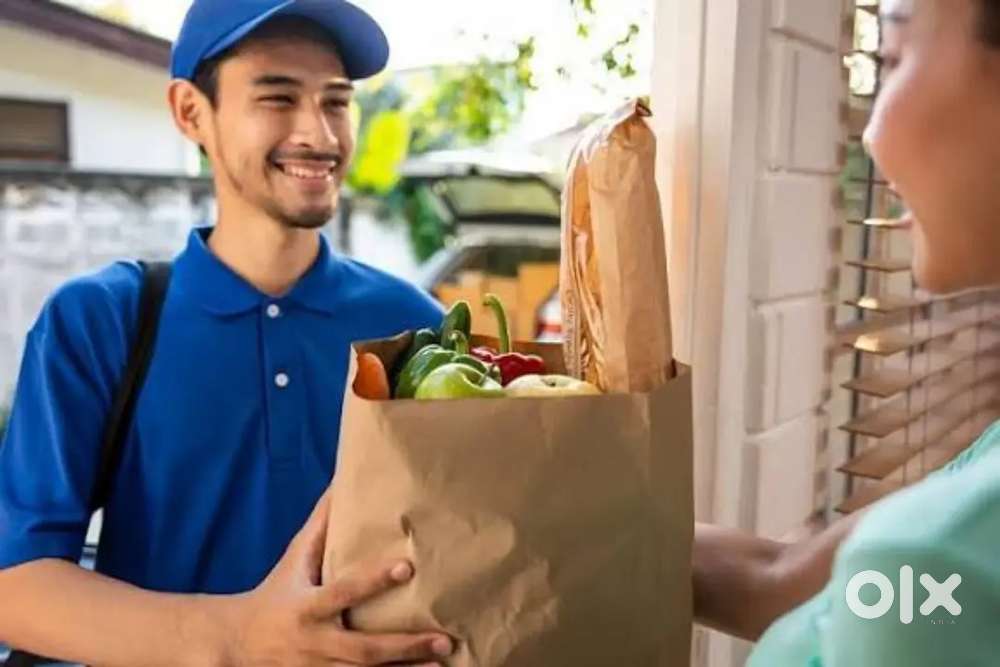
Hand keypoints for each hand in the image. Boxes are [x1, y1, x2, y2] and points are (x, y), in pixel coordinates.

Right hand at [216, 488, 453, 665]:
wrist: (235, 643)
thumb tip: (340, 483)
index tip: (407, 567)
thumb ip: (321, 525)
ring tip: (441, 665)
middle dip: (404, 646)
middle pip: (363, 650)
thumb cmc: (275, 592)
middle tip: (443, 639)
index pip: (344, 591)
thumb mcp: (294, 558)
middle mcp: (314, 642)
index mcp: (308, 606)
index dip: (374, 580)